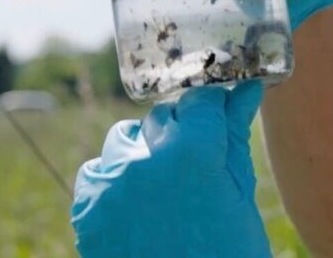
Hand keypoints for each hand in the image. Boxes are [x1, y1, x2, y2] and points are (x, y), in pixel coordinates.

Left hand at [71, 83, 270, 256]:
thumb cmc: (229, 254)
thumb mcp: (239, 196)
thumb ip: (234, 137)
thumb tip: (246, 91)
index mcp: (193, 154)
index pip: (200, 100)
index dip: (214, 107)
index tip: (221, 115)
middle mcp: (145, 161)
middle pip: (165, 116)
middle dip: (184, 130)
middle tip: (201, 160)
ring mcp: (111, 185)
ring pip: (127, 137)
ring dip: (147, 149)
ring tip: (168, 185)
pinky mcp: (87, 209)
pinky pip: (98, 170)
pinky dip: (118, 178)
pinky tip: (141, 203)